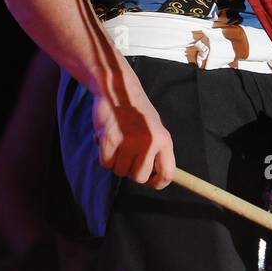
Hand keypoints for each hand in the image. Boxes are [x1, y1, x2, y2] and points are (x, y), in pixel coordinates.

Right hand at [91, 71, 175, 188]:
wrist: (118, 87)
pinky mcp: (110, 140)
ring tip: (118, 141)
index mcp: (164, 140)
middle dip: (131, 170)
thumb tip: (155, 178)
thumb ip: (156, 151)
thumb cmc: (136, 111)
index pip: (167, 174)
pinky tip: (107, 139)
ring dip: (116, 161)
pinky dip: (104, 155)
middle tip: (127, 154)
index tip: (149, 181)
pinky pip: (106, 163)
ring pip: (120, 171)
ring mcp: (129, 142)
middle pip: (139, 177)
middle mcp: (149, 143)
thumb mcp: (155, 128)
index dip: (157, 183)